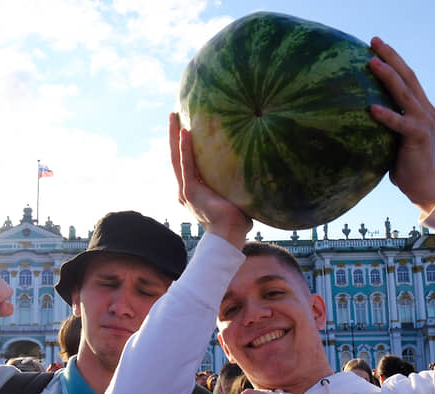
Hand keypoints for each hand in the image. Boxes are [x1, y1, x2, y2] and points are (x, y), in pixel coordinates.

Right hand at [169, 113, 251, 248]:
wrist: (229, 237)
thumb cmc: (237, 222)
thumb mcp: (236, 196)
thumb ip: (238, 183)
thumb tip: (259, 171)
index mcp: (194, 191)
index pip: (187, 163)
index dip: (184, 146)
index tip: (186, 127)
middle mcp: (186, 190)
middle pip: (176, 156)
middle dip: (174, 135)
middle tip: (175, 114)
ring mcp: (186, 190)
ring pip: (176, 157)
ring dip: (175, 135)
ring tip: (174, 115)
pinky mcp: (190, 191)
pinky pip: (187, 165)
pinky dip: (186, 148)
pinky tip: (186, 131)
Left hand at [368, 37, 434, 213]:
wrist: (424, 185)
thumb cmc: (404, 163)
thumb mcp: (393, 137)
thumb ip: (384, 123)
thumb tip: (358, 114)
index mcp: (420, 107)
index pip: (406, 77)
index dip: (392, 59)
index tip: (375, 45)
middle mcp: (425, 110)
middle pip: (407, 76)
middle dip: (390, 57)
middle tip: (373, 41)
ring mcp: (423, 121)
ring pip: (404, 93)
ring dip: (388, 77)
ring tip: (371, 63)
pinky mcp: (419, 137)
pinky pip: (400, 123)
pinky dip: (386, 115)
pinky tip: (371, 108)